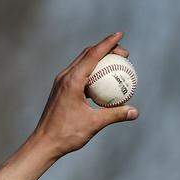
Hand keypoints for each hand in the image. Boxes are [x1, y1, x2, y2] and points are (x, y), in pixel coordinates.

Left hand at [30, 32, 138, 157]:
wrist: (44, 143)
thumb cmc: (66, 134)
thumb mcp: (94, 124)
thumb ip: (115, 115)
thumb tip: (135, 112)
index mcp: (72, 81)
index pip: (93, 54)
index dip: (108, 42)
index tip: (120, 35)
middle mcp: (64, 77)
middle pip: (87, 53)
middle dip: (105, 48)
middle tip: (124, 54)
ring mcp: (60, 83)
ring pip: (81, 62)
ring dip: (97, 58)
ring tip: (114, 63)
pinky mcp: (60, 89)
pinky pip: (78, 74)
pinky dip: (91, 71)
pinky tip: (102, 81)